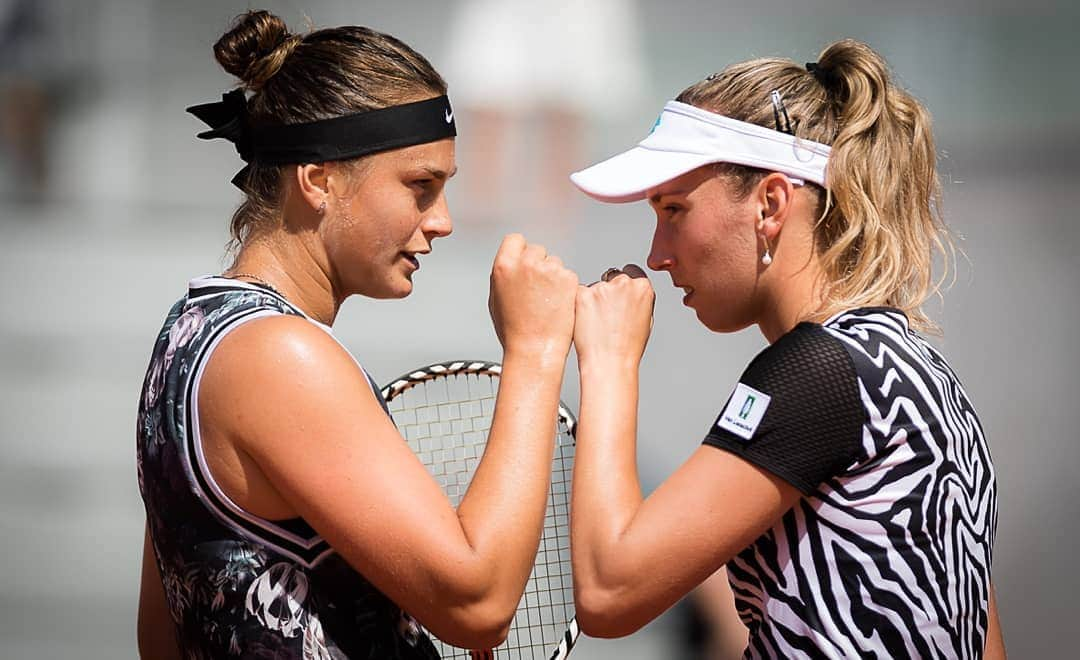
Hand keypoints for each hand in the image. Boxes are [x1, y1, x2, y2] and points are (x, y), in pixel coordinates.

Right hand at [488, 234, 578, 356]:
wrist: (534, 349)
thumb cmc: (514, 331)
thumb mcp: (496, 299)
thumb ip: (504, 276)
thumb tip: (510, 266)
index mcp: (504, 266)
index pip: (514, 240)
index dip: (520, 251)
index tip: (524, 262)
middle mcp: (526, 263)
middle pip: (537, 250)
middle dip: (539, 264)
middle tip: (538, 289)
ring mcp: (549, 269)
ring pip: (554, 262)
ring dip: (554, 276)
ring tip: (547, 301)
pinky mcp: (568, 278)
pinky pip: (567, 275)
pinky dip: (566, 287)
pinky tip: (558, 304)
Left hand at [574, 264, 653, 367]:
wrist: (610, 363)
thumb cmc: (628, 347)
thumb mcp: (646, 319)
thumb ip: (639, 299)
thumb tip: (632, 291)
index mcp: (643, 287)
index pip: (632, 272)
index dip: (624, 286)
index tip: (619, 296)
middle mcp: (623, 283)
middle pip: (612, 278)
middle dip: (608, 291)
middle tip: (605, 315)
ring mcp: (601, 287)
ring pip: (594, 287)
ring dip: (592, 299)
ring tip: (596, 324)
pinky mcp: (581, 294)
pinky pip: (577, 293)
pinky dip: (578, 305)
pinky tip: (584, 321)